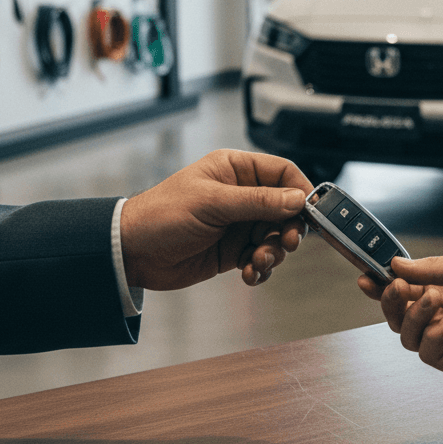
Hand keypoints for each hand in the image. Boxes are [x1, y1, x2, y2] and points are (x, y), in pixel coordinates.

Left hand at [119, 150, 311, 289]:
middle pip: (286, 209)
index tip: (310, 212)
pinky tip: (249, 274)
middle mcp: (241, 195)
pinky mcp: (233, 250)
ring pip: (276, 237)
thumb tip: (296, 199)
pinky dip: (260, 268)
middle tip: (286, 243)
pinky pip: (261, 258)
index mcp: (235, 170)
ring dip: (273, 253)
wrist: (132, 252)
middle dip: (289, 229)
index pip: (282, 173)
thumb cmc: (162, 214)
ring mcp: (238, 224)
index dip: (300, 191)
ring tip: (257, 261)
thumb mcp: (212, 203)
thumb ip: (258, 201)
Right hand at [357, 252, 442, 377]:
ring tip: (436, 302)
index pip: (402, 289)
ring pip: (408, 336)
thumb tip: (394, 266)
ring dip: (414, 317)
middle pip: (398, 316)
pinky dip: (433, 336)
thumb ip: (432, 268)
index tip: (364, 277)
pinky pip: (430, 354)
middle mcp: (442, 314)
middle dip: (390, 302)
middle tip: (397, 289)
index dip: (380, 285)